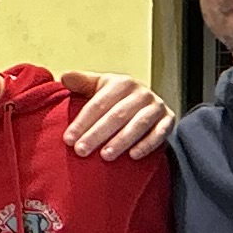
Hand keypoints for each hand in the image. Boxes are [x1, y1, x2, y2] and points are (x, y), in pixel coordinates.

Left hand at [57, 72, 175, 157]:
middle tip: (81, 151)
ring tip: (105, 156)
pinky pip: (160, 133)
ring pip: (138, 124)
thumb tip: (64, 76)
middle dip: (97, 134)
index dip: (82, 122)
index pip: (98, 103)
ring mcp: (156, 106)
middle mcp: (141, 92)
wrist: (145, 104)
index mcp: (122, 82)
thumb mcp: (99, 87)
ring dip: (121, 141)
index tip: (68, 139)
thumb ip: (82, 82)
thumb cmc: (115, 98)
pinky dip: (147, 144)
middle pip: (116, 115)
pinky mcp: (168, 120)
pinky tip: (133, 156)